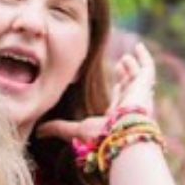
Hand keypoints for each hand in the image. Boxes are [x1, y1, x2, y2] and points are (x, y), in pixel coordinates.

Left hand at [37, 41, 157, 145]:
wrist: (120, 136)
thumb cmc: (100, 136)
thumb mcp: (75, 130)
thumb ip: (58, 128)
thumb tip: (38, 131)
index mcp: (118, 117)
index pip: (120, 100)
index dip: (118, 89)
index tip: (113, 81)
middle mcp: (131, 106)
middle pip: (131, 88)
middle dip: (127, 76)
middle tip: (121, 64)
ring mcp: (140, 96)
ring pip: (139, 78)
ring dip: (133, 68)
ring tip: (126, 58)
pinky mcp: (144, 86)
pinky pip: (147, 69)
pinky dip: (144, 58)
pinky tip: (138, 47)